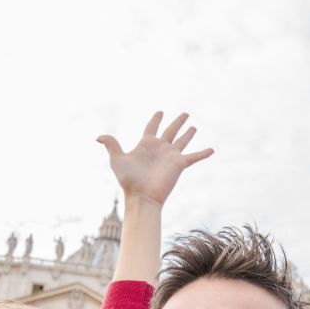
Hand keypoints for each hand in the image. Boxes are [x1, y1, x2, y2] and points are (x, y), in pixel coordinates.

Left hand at [97, 111, 213, 206]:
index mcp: (146, 144)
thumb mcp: (117, 159)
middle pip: (171, 130)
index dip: (156, 119)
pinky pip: (194, 157)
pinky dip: (203, 153)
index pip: (152, 127)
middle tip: (185, 113)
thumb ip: (111, 144)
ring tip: (194, 126)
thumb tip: (98, 137)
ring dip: (189, 134)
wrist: (142, 196)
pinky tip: (212, 149)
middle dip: (177, 122)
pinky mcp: (179, 164)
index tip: (160, 112)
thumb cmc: (128, 180)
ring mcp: (171, 156)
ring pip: (183, 141)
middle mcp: (160, 148)